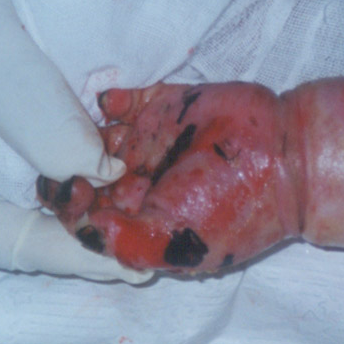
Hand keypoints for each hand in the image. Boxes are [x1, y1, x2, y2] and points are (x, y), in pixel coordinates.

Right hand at [0, 0, 149, 282]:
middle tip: (149, 233)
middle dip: (79, 226)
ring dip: (88, 184)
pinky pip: (40, 126)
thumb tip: (100, 174)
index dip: (58, 255)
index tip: (128, 261)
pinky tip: (126, 144)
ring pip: (29, 172)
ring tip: (147, 198)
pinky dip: (84, 139)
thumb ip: (36, 119)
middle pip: (10, 212)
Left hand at [37, 82, 295, 272]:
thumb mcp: (175, 242)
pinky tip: (109, 103)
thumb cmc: (233, 207)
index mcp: (140, 221)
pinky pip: (120, 101)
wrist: (286, 158)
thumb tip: (79, 229)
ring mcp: (149, 144)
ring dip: (75, 131)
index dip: (65, 206)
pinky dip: (107, 100)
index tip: (67, 188)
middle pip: (80, 174)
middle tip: (57, 155)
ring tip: (72, 123)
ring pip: (91, 136)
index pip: (84, 217)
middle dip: (61, 166)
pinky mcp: (162, 106)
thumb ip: (123, 242)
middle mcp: (139, 183)